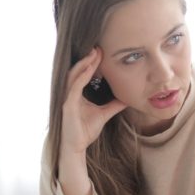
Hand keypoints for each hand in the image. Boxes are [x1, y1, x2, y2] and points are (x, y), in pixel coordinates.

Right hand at [56, 48, 125, 194]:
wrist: (76, 147)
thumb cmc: (85, 131)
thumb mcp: (104, 114)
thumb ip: (113, 105)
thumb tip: (126, 98)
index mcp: (76, 94)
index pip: (83, 74)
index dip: (91, 63)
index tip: (101, 52)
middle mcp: (70, 94)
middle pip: (77, 71)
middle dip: (87, 59)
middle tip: (98, 47)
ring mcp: (67, 98)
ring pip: (74, 75)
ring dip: (84, 64)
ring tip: (94, 54)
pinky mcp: (67, 105)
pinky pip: (74, 87)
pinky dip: (81, 76)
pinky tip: (88, 69)